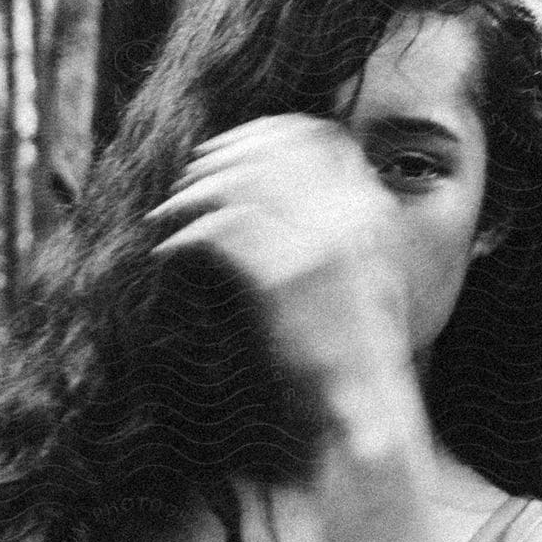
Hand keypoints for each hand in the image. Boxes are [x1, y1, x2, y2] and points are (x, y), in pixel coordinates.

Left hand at [146, 116, 410, 405]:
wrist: (365, 408)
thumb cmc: (354, 353)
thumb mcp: (365, 273)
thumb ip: (336, 225)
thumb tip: (284, 190)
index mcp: (372, 208)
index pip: (317, 134)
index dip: (265, 133)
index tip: (227, 148)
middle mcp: (352, 216)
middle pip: (274, 149)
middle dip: (220, 156)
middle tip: (187, 179)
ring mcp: (320, 244)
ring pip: (241, 184)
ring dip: (195, 193)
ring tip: (168, 214)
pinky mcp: (284, 278)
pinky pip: (222, 231)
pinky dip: (188, 235)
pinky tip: (170, 251)